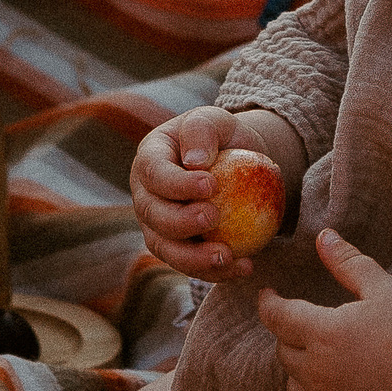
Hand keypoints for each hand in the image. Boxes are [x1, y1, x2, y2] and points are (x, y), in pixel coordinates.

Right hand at [131, 107, 253, 281]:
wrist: (236, 164)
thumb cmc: (222, 137)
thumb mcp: (215, 119)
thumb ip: (202, 130)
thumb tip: (196, 162)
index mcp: (149, 159)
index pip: (154, 173)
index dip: (177, 183)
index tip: (210, 185)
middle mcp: (146, 196)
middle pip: (153, 215)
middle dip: (179, 222)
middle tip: (213, 217)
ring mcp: (158, 226)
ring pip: (167, 249)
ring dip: (194, 259)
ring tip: (227, 256)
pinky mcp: (178, 249)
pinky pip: (192, 265)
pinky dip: (216, 271)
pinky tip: (245, 267)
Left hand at [256, 229, 391, 390]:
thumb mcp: (384, 288)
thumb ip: (348, 262)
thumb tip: (323, 236)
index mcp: (325, 332)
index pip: (277, 317)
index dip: (268, 303)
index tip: (268, 294)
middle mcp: (317, 370)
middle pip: (283, 348)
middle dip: (290, 331)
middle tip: (312, 321)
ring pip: (292, 379)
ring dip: (300, 363)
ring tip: (325, 351)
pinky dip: (314, 390)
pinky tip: (339, 379)